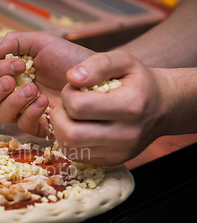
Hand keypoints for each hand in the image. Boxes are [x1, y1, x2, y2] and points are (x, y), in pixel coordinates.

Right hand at [0, 32, 93, 136]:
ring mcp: (26, 111)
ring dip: (13, 102)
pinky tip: (44, 101)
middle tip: (13, 81)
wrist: (95, 73)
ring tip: (33, 90)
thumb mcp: (41, 42)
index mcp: (11, 74)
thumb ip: (14, 42)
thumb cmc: (69, 57)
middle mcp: (14, 94)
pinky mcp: (40, 125)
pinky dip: (29, 114)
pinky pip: (23, 127)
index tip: (19, 64)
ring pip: (2, 115)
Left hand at [51, 50, 168, 164]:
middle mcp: (126, 134)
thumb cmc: (138, 81)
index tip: (74, 88)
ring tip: (71, 116)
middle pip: (71, 134)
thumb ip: (98, 64)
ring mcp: (120, 152)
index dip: (67, 94)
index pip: (78, 106)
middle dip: (59, 117)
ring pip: (70, 148)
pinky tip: (77, 127)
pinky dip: (69, 142)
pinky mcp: (112, 161)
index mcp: (130, 106)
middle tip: (66, 105)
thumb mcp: (124, 61)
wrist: (163, 107)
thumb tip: (71, 77)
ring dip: (61, 130)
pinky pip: (77, 156)